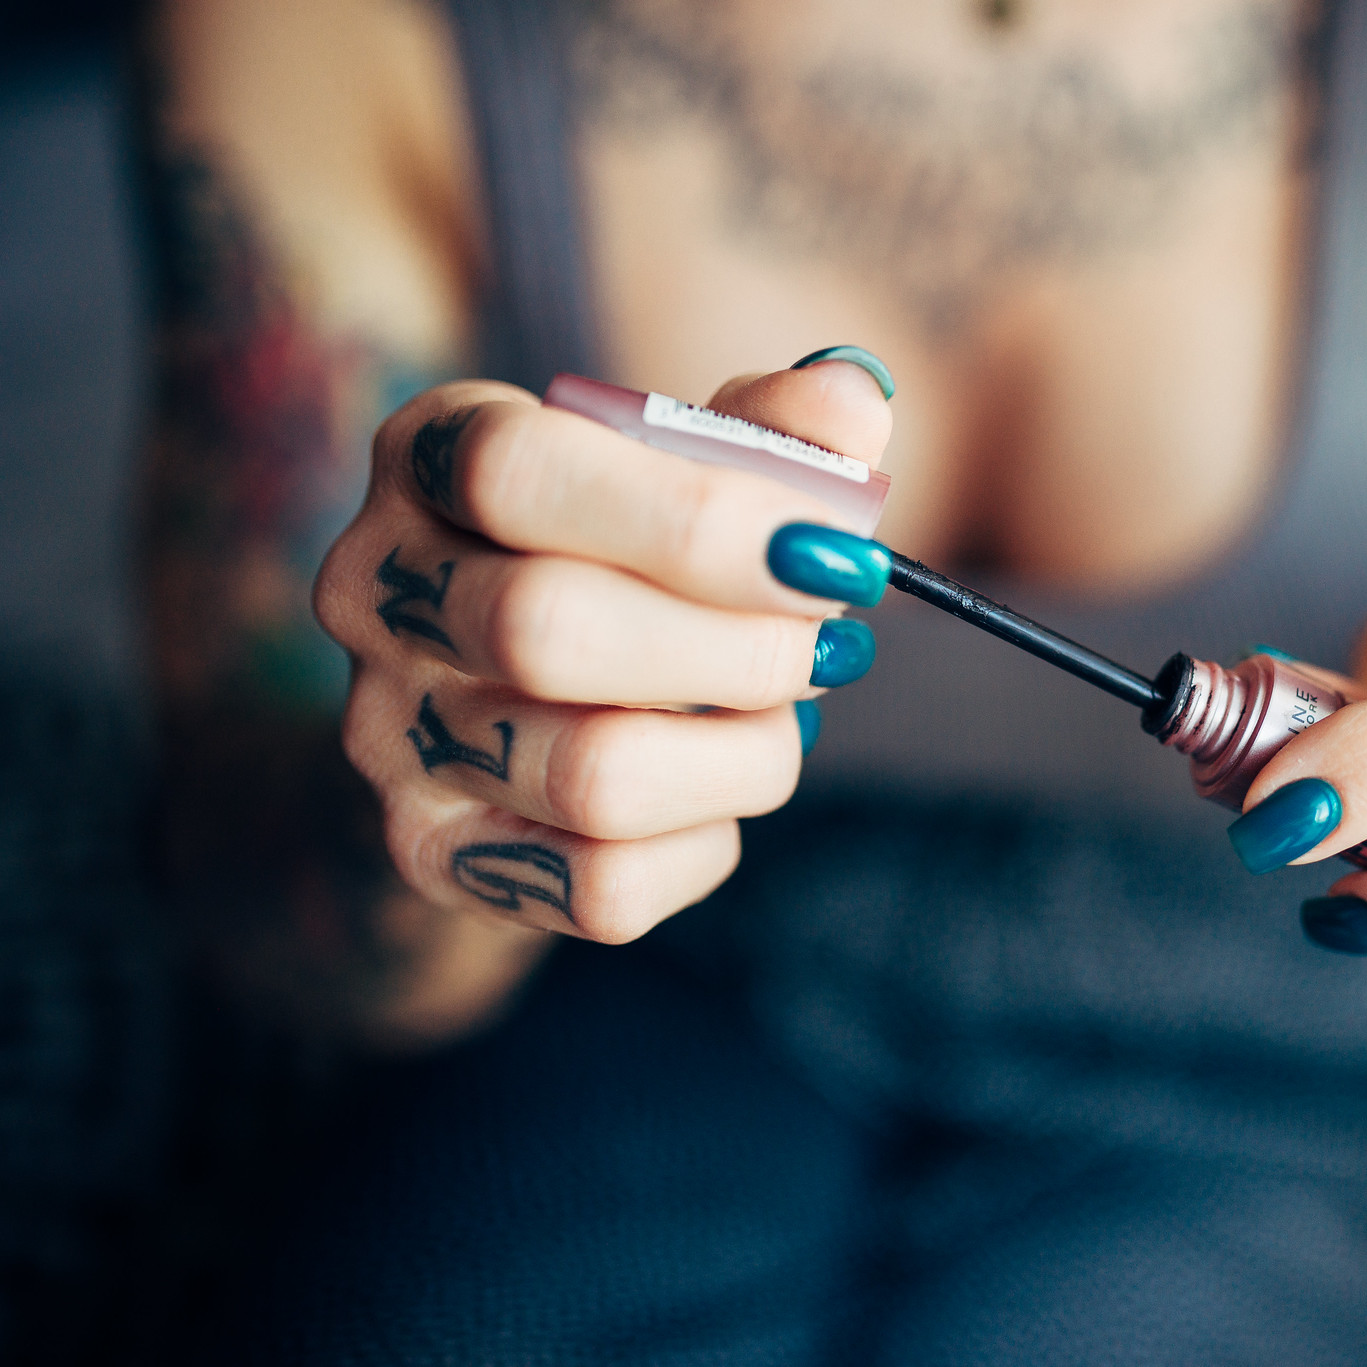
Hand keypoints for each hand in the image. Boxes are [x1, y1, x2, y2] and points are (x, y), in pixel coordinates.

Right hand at [313, 358, 893, 943]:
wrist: (511, 683)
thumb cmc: (631, 544)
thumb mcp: (687, 459)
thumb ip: (773, 428)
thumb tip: (854, 399)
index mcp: (428, 452)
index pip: (520, 474)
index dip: (695, 520)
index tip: (829, 554)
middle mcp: (374, 591)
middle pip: (550, 630)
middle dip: (738, 650)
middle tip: (831, 645)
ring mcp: (390, 735)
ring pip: (593, 776)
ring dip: (744, 755)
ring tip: (786, 717)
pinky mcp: (434, 855)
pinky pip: (604, 888)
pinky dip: (708, 843)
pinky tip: (723, 786)